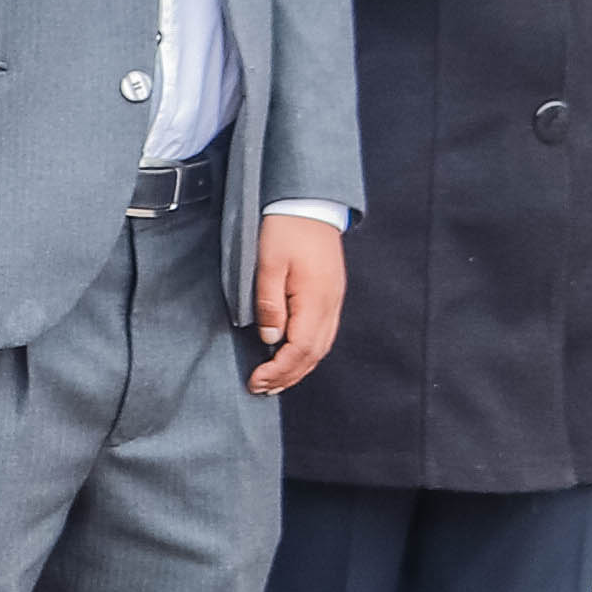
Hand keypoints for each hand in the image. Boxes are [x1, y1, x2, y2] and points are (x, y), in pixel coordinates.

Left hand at [245, 209, 344, 393]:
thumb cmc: (285, 228)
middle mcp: (330, 303)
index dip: (279, 370)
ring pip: (322, 345)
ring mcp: (334, 299)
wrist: (309, 202)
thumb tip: (270, 339)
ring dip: (299, 367)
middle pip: (314, 353)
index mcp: (315, 299)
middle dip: (288, 375)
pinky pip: (324, 332)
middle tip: (262, 388)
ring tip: (276, 381)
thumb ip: (269, 304)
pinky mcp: (331, 293)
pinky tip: (294, 355)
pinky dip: (309, 351)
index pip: (300, 348)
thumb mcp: (267, 264)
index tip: (257, 380)